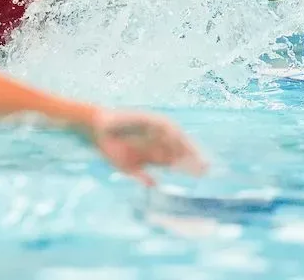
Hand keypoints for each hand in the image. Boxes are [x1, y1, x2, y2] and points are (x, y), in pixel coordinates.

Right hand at [91, 110, 206, 187]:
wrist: (97, 131)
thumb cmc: (110, 150)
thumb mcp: (127, 167)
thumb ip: (141, 175)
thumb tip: (154, 185)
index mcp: (154, 155)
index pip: (177, 162)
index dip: (190, 167)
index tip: (203, 174)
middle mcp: (158, 142)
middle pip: (181, 150)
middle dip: (193, 159)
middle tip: (206, 167)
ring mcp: (155, 130)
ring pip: (176, 138)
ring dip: (186, 146)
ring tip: (195, 155)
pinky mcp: (149, 119)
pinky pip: (164, 126)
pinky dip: (171, 133)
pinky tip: (178, 140)